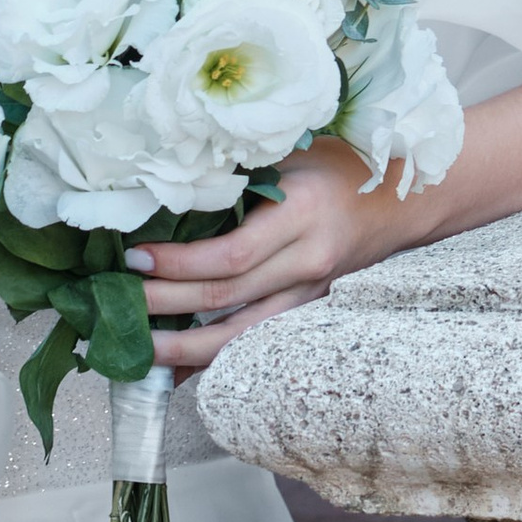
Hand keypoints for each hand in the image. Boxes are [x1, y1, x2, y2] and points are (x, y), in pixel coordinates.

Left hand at [131, 141, 403, 373]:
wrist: (406, 197)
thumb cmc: (340, 163)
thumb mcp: (291, 153)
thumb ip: (239, 173)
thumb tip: (169, 193)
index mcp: (301, 215)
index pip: (231, 255)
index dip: (179, 265)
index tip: (134, 260)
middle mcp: (307, 262)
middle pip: (228, 301)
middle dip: (166, 308)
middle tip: (115, 307)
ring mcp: (312, 295)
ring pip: (243, 337)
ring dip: (185, 350)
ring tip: (135, 352)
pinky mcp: (310, 311)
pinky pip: (258, 340)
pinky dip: (216, 358)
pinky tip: (178, 369)